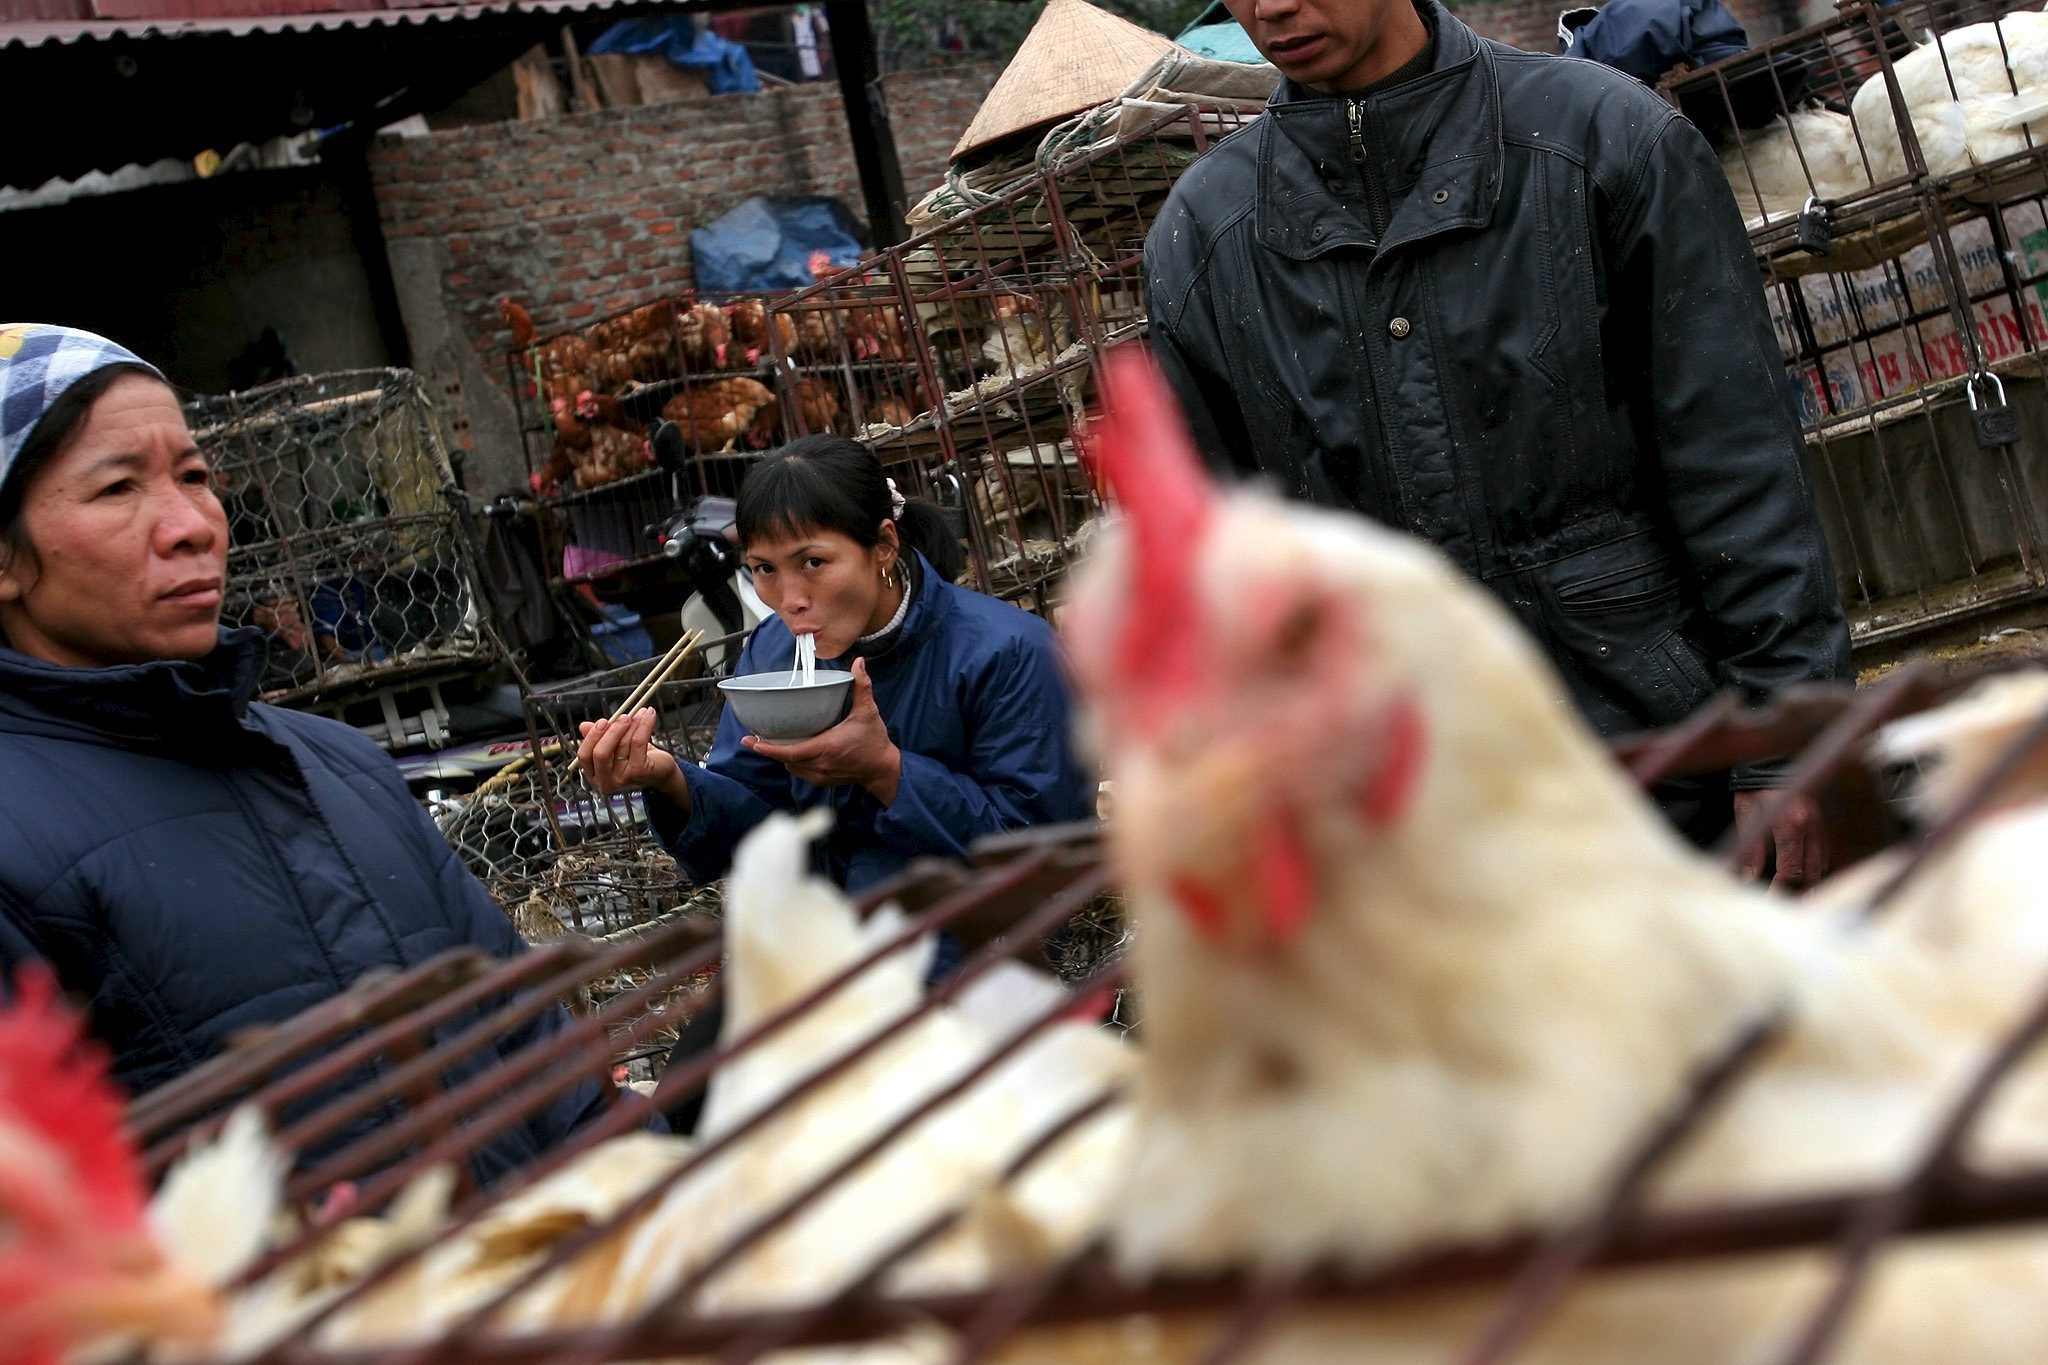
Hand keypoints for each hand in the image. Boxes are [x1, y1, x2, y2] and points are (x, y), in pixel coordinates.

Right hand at [576, 707, 686, 807]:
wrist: (661, 771)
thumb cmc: (636, 757)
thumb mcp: (615, 746)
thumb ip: (600, 737)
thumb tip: (583, 726)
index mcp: (594, 774)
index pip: (584, 755)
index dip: (592, 736)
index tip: (602, 721)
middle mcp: (605, 781)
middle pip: (600, 753)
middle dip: (612, 731)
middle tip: (624, 716)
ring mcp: (622, 779)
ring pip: (622, 744)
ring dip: (633, 724)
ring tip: (641, 713)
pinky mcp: (639, 772)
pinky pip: (638, 742)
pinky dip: (644, 725)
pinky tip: (649, 715)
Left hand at [746, 658, 901, 802]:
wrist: (882, 768)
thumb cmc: (874, 741)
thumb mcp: (868, 711)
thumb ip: (862, 686)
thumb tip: (858, 663)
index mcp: (827, 747)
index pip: (791, 752)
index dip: (769, 749)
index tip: (753, 742)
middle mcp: (821, 764)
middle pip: (785, 759)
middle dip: (769, 750)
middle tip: (752, 739)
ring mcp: (820, 775)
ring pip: (791, 767)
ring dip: (781, 757)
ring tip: (769, 744)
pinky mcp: (822, 780)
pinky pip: (800, 773)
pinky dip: (792, 763)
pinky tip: (789, 752)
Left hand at [1732, 789, 1827, 890]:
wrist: (1772, 756)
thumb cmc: (1754, 783)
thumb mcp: (1745, 811)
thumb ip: (1749, 847)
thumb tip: (1746, 878)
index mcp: (1791, 823)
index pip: (1792, 870)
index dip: (1780, 889)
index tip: (1768, 896)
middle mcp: (1812, 825)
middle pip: (1811, 874)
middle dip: (1797, 892)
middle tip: (1780, 900)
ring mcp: (1821, 823)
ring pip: (1822, 866)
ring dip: (1807, 882)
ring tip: (1790, 893)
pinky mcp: (1824, 822)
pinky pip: (1825, 854)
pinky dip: (1815, 868)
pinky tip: (1801, 875)